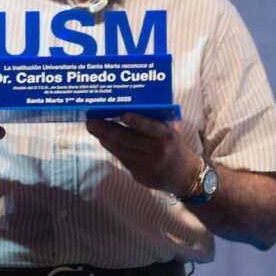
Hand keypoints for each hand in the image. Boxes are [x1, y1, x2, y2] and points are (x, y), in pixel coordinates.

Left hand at [85, 113, 200, 194]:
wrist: (184, 175)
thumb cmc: (174, 144)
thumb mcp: (172, 129)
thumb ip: (156, 117)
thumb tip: (133, 100)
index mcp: (167, 135)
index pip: (150, 127)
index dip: (136, 121)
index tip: (122, 114)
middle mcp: (158, 150)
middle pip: (128, 139)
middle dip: (107, 129)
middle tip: (91, 121)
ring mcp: (148, 164)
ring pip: (121, 150)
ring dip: (105, 138)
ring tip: (93, 127)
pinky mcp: (140, 174)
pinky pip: (122, 159)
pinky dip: (111, 148)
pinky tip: (103, 139)